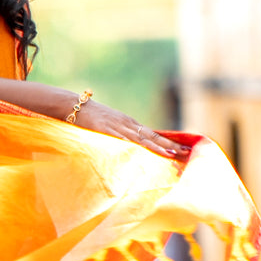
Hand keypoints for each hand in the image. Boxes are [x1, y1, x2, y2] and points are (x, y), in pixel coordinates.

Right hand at [75, 100, 189, 161]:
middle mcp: (127, 125)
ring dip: (156, 147)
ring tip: (170, 154)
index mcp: (130, 124)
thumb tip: (134, 148)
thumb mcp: (111, 126)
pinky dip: (131, 145)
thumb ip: (123, 136)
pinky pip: (120, 139)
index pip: (154, 134)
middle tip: (186, 152)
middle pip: (152, 136)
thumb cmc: (91, 119)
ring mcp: (116, 127)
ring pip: (140, 139)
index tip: (183, 149)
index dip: (169, 142)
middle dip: (169, 145)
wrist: (74, 106)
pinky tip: (141, 151)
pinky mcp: (104, 129)